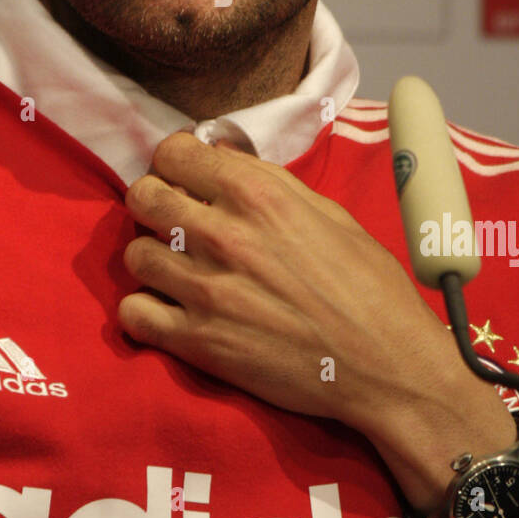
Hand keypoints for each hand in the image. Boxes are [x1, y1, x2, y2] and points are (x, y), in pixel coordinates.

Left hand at [119, 132, 460, 430]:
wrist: (386, 365)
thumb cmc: (368, 286)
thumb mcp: (328, 213)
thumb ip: (269, 181)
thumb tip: (223, 156)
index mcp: (258, 195)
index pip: (173, 153)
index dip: (174, 162)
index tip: (184, 176)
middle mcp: (224, 235)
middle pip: (142, 196)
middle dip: (153, 202)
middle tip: (173, 219)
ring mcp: (206, 290)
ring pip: (134, 254)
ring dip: (152, 257)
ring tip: (177, 268)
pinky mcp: (199, 342)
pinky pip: (133, 314)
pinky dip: (144, 311)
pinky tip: (169, 309)